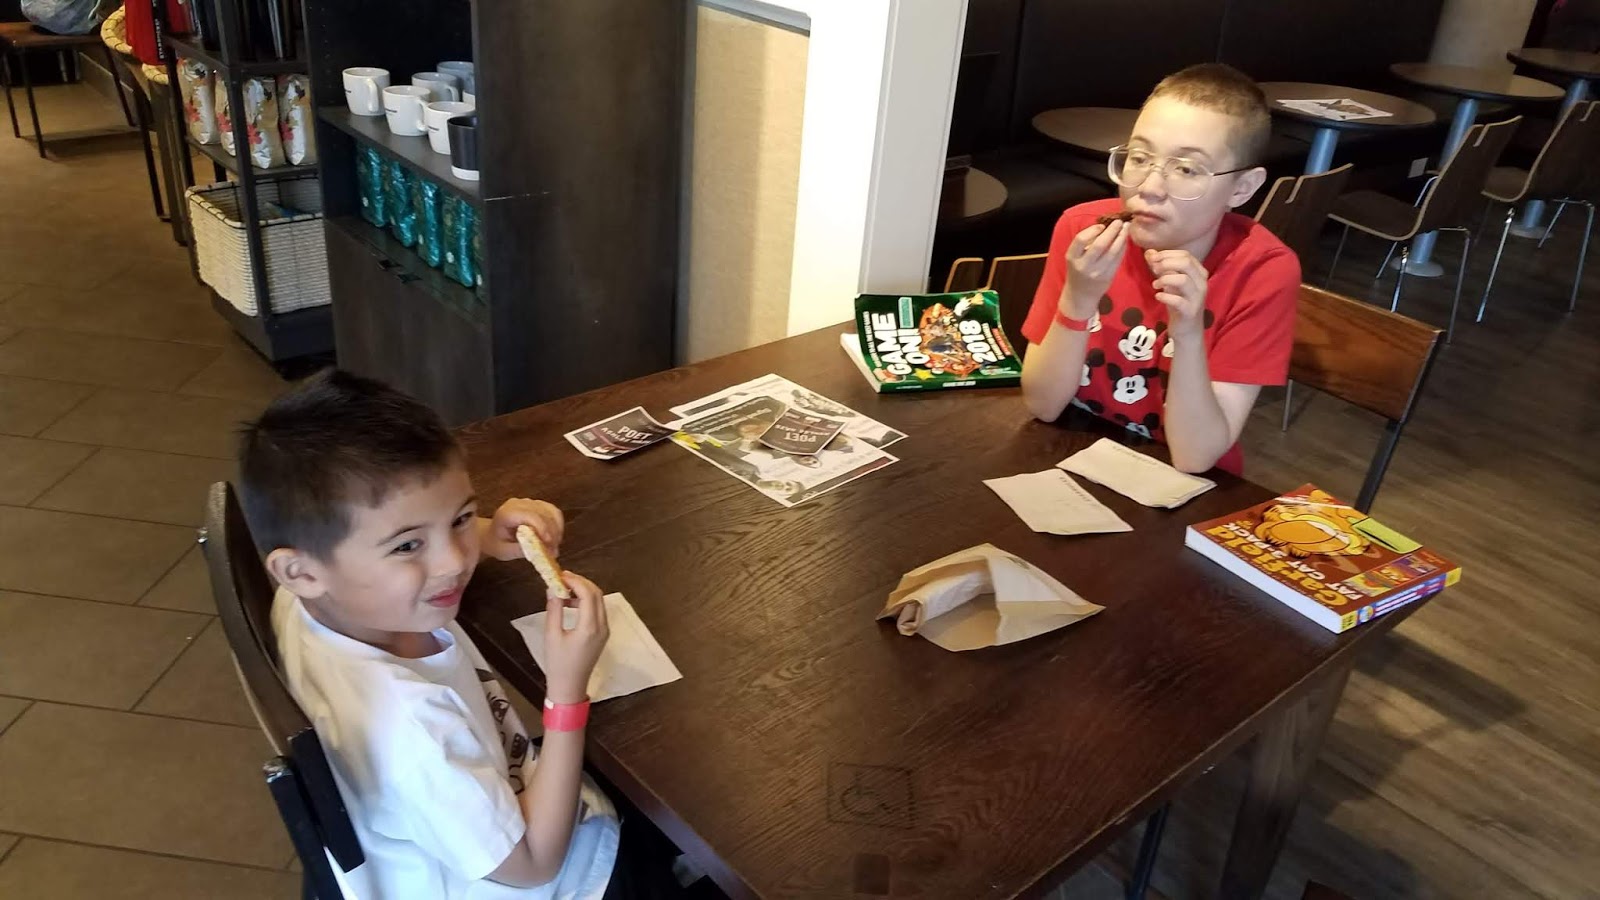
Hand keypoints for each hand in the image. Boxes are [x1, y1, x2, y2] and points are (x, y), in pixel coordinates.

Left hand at [482, 498, 564, 561]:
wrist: (492, 534)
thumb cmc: (497, 544)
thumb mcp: (505, 551)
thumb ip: (521, 550)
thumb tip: (543, 552)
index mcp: (507, 513)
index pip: (529, 515)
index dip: (542, 527)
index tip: (549, 544)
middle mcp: (519, 503)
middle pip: (543, 513)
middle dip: (552, 531)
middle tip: (554, 550)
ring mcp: (529, 502)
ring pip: (551, 511)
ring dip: (557, 528)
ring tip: (555, 545)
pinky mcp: (538, 504)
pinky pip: (553, 511)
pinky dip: (558, 524)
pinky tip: (556, 537)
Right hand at [542, 573, 608, 704]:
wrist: (570, 686)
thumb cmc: (558, 664)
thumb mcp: (552, 635)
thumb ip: (554, 609)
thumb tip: (553, 588)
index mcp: (589, 627)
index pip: (588, 594)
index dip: (575, 581)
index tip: (560, 575)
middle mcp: (602, 626)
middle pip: (597, 594)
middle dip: (581, 582)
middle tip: (562, 577)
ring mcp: (605, 630)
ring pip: (599, 601)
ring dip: (584, 591)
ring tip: (564, 588)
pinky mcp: (603, 634)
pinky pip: (598, 611)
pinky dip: (587, 602)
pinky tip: (571, 603)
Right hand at [1062, 219, 1130, 316]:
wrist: (1080, 295)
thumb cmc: (1077, 271)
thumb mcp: (1074, 257)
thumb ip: (1086, 243)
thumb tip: (1105, 225)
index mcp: (1072, 257)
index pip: (1080, 239)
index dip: (1092, 230)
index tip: (1102, 225)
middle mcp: (1084, 265)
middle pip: (1100, 244)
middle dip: (1112, 231)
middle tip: (1119, 221)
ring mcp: (1097, 272)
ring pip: (1112, 252)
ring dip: (1121, 238)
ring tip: (1126, 228)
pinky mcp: (1109, 276)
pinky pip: (1118, 259)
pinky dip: (1123, 248)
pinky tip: (1125, 240)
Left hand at [1146, 249, 1208, 340]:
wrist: (1187, 330)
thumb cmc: (1179, 303)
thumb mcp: (1169, 283)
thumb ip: (1161, 268)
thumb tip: (1149, 252)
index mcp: (1199, 273)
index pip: (1185, 255)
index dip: (1167, 254)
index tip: (1152, 258)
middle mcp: (1202, 283)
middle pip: (1186, 263)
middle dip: (1166, 263)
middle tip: (1153, 269)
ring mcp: (1197, 297)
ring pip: (1183, 279)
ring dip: (1165, 279)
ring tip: (1155, 284)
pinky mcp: (1190, 311)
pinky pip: (1178, 300)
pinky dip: (1165, 296)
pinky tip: (1158, 296)